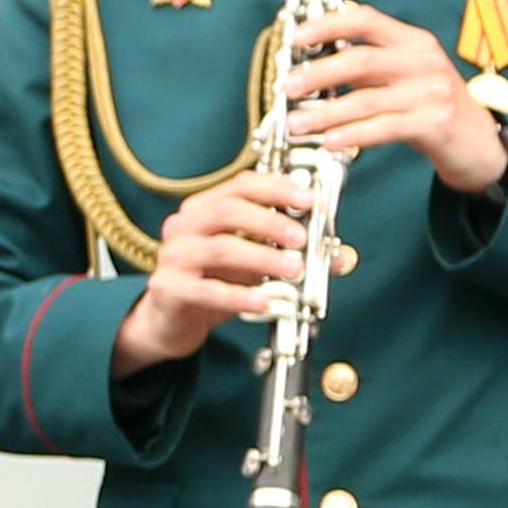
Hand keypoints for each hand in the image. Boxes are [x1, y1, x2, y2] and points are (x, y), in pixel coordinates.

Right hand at [111, 174, 312, 372]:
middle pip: (227, 210)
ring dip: (262, 258)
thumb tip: (339, 256)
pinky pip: (208, 290)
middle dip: (270, 222)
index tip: (308, 199)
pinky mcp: (168, 289)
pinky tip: (265, 302)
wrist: (170, 322)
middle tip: (302, 239)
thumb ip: (289, 254)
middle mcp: (184, 226)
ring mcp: (173, 257)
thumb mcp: (253, 265)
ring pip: (219, 248)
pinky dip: (241, 296)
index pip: (241, 185)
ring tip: (293, 271)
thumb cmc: (213, 284)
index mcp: (204, 209)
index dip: (277, 188)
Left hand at [286, 3, 507, 192]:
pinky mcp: (435, 123)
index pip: (367, 19)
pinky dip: (352, 134)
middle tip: (288, 87)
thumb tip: (315, 62)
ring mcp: (431, 92)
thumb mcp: (407, 76)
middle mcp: (423, 61)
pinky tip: (330, 142)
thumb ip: (370, 66)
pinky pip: (384, 127)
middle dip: (318, 73)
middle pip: (361, 59)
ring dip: (325, 113)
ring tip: (297, 124)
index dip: (328, 24)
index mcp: (413, 41)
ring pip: (367, 98)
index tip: (297, 37)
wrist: (481, 144)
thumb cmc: (434, 107)